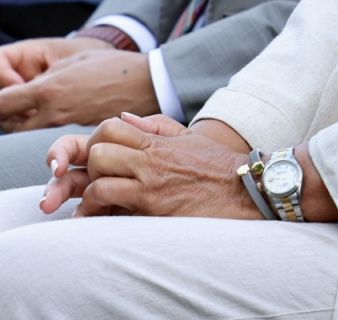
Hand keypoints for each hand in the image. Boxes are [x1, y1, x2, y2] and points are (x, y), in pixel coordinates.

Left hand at [0, 44, 155, 131]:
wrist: (144, 85)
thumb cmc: (111, 66)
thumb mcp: (72, 61)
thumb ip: (45, 76)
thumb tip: (24, 86)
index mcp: (49, 90)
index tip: (11, 89)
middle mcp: (52, 113)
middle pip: (6, 124)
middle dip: (7, 114)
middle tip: (20, 103)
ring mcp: (64, 129)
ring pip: (23, 135)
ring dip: (22, 124)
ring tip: (36, 111)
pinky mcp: (76, 139)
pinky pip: (47, 141)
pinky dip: (42, 134)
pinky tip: (55, 121)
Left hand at [40, 113, 258, 220]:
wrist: (246, 191)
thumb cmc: (218, 166)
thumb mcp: (189, 137)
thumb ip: (156, 125)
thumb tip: (125, 117)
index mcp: (157, 141)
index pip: (110, 127)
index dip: (98, 140)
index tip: (104, 158)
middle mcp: (150, 159)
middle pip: (98, 151)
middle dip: (91, 167)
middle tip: (100, 181)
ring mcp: (150, 184)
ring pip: (98, 178)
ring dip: (93, 192)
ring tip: (101, 204)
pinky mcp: (153, 208)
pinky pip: (110, 203)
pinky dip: (100, 211)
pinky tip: (107, 219)